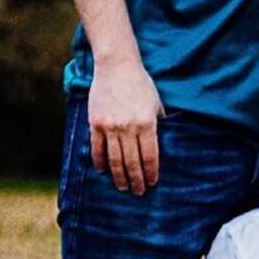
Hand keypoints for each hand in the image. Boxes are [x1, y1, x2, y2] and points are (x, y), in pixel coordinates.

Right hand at [88, 57, 163, 194]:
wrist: (117, 67)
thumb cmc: (141, 85)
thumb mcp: (156, 103)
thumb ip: (159, 123)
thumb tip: (162, 144)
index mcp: (147, 122)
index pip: (150, 155)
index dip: (151, 171)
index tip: (152, 182)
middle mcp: (128, 127)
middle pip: (132, 161)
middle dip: (136, 179)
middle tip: (138, 192)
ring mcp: (110, 126)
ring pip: (114, 159)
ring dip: (119, 176)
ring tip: (122, 187)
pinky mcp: (95, 123)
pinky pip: (97, 148)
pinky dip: (100, 162)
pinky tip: (104, 171)